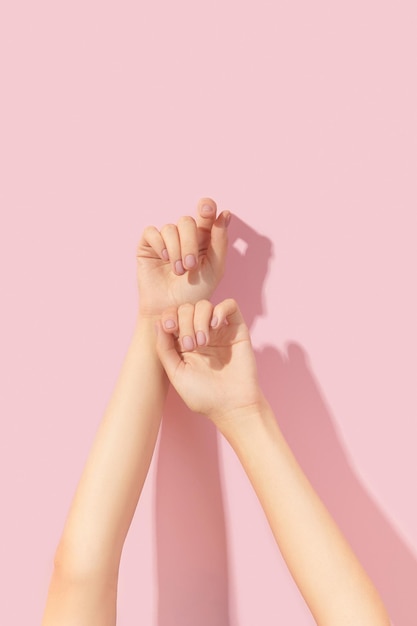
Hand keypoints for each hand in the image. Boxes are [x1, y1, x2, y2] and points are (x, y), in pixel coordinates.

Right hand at [136, 198, 229, 316]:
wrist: (172, 309)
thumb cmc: (195, 292)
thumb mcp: (214, 269)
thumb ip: (220, 242)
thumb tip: (225, 213)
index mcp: (203, 238)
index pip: (206, 213)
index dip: (206, 207)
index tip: (208, 210)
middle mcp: (184, 236)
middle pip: (187, 221)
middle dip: (190, 243)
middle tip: (190, 266)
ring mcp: (165, 240)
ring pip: (170, 228)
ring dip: (176, 250)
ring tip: (178, 271)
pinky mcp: (148, 245)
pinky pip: (152, 232)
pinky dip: (160, 245)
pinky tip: (164, 259)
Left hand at [155, 299, 262, 426]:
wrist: (232, 407)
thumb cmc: (203, 396)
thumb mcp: (175, 373)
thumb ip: (164, 348)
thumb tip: (157, 323)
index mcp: (183, 343)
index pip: (173, 315)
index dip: (169, 316)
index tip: (169, 329)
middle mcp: (200, 333)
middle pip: (187, 308)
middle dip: (184, 323)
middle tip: (191, 346)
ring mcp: (219, 331)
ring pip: (205, 305)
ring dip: (200, 320)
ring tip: (204, 342)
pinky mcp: (237, 330)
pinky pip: (230, 305)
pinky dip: (221, 310)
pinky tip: (216, 326)